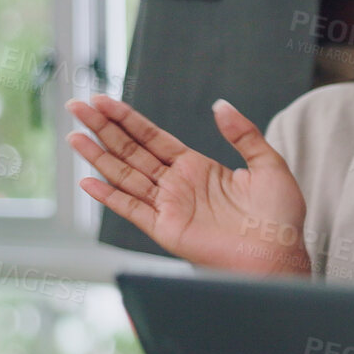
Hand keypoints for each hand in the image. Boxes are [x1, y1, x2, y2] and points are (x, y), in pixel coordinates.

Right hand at [66, 95, 309, 273]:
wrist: (279, 253)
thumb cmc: (279, 216)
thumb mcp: (268, 164)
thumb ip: (244, 134)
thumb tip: (220, 105)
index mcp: (198, 168)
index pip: (153, 138)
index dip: (128, 119)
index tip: (104, 100)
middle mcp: (178, 185)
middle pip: (132, 151)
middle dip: (104, 129)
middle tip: (78, 106)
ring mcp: (169, 206)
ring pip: (125, 175)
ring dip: (98, 156)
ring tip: (74, 135)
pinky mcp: (166, 229)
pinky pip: (132, 210)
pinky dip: (109, 196)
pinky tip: (88, 181)